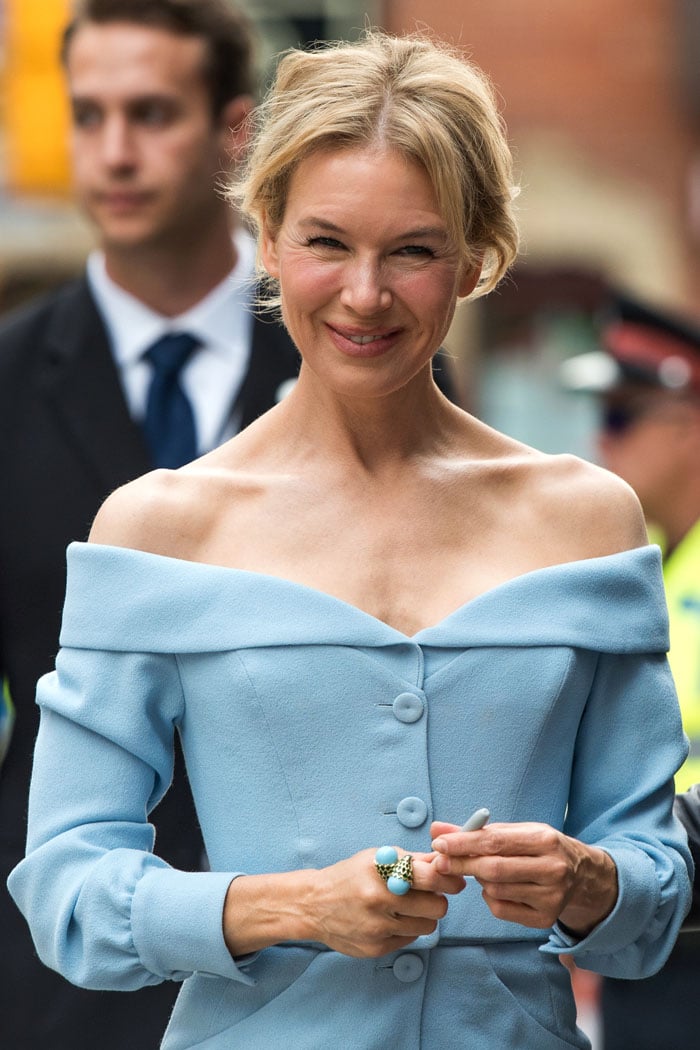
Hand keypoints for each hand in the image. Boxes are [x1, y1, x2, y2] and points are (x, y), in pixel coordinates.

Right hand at [223, 847, 465, 959]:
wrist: (313, 904)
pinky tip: (390, 920)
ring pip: (427, 926)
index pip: (431, 877)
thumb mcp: (376, 858)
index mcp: (382, 872)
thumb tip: (444, 862)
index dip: (449, 879)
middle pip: (437, 907)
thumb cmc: (349, 876)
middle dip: (438, 900)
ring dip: (423, 916)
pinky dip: (406, 929)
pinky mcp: (375, 949)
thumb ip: (411, 860)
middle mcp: (380, 900)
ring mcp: (377, 928)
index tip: (454, 879)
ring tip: (407, 908)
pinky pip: (410, 940)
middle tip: (429, 895)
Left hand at [430, 820, 617, 936]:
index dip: (463, 843)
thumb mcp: (518, 831)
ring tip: (481, 870)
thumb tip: (437, 829)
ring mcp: (551, 897)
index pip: (496, 841)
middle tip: (440, 861)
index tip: (439, 843)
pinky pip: (502, 910)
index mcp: (545, 840)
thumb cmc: (541, 847)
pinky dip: (489, 898)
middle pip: (494, 870)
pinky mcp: (546, 919)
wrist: (581, 874)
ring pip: (495, 890)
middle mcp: (552, 870)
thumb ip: (478, 831)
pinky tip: (495, 887)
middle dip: (462, 864)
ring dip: (478, 880)